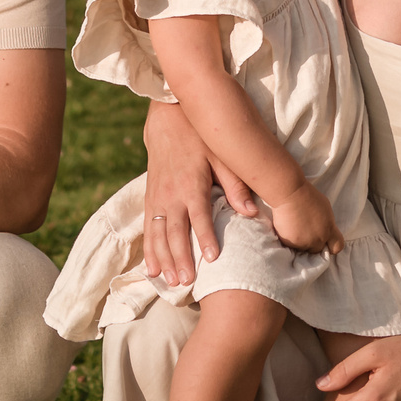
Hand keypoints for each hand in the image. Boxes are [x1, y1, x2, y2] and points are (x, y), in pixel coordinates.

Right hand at [140, 102, 259, 284]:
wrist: (167, 118)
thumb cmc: (200, 137)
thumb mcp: (221, 154)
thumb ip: (235, 184)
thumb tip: (252, 212)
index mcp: (191, 184)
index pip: (200, 216)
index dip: (206, 237)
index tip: (213, 259)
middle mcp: (171, 194)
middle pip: (175, 232)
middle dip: (180, 258)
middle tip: (187, 282)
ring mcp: (157, 198)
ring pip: (158, 235)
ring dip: (163, 259)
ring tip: (170, 281)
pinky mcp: (150, 199)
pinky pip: (147, 229)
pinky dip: (148, 250)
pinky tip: (151, 269)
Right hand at [266, 182, 343, 254]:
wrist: (290, 193)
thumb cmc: (307, 196)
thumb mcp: (325, 209)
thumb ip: (327, 223)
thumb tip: (325, 230)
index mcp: (329, 229)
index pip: (337, 246)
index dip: (331, 246)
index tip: (326, 243)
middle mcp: (318, 239)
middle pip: (317, 249)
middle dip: (312, 244)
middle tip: (304, 232)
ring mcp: (304, 242)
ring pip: (303, 248)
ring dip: (299, 242)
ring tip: (294, 227)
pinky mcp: (290, 243)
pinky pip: (291, 246)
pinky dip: (289, 239)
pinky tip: (287, 228)